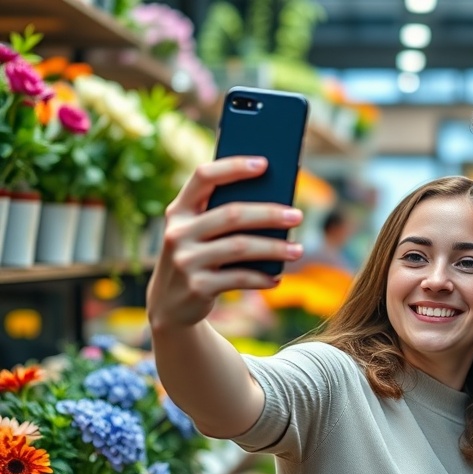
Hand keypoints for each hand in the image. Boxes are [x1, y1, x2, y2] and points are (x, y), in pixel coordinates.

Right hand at [146, 156, 303, 330]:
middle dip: (269, 214)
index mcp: (178, 210)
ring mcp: (185, 260)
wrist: (169, 305)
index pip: (203, 177)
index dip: (233, 167)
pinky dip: (262, 278)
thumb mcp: (199, 234)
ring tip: (298, 250)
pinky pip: (239, 277)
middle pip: (232, 214)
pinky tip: (277, 277)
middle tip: (297, 216)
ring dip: (274, 248)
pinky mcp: (197, 287)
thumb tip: (277, 206)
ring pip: (240, 246)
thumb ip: (223, 216)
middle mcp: (177, 232)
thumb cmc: (198, 258)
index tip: (265, 163)